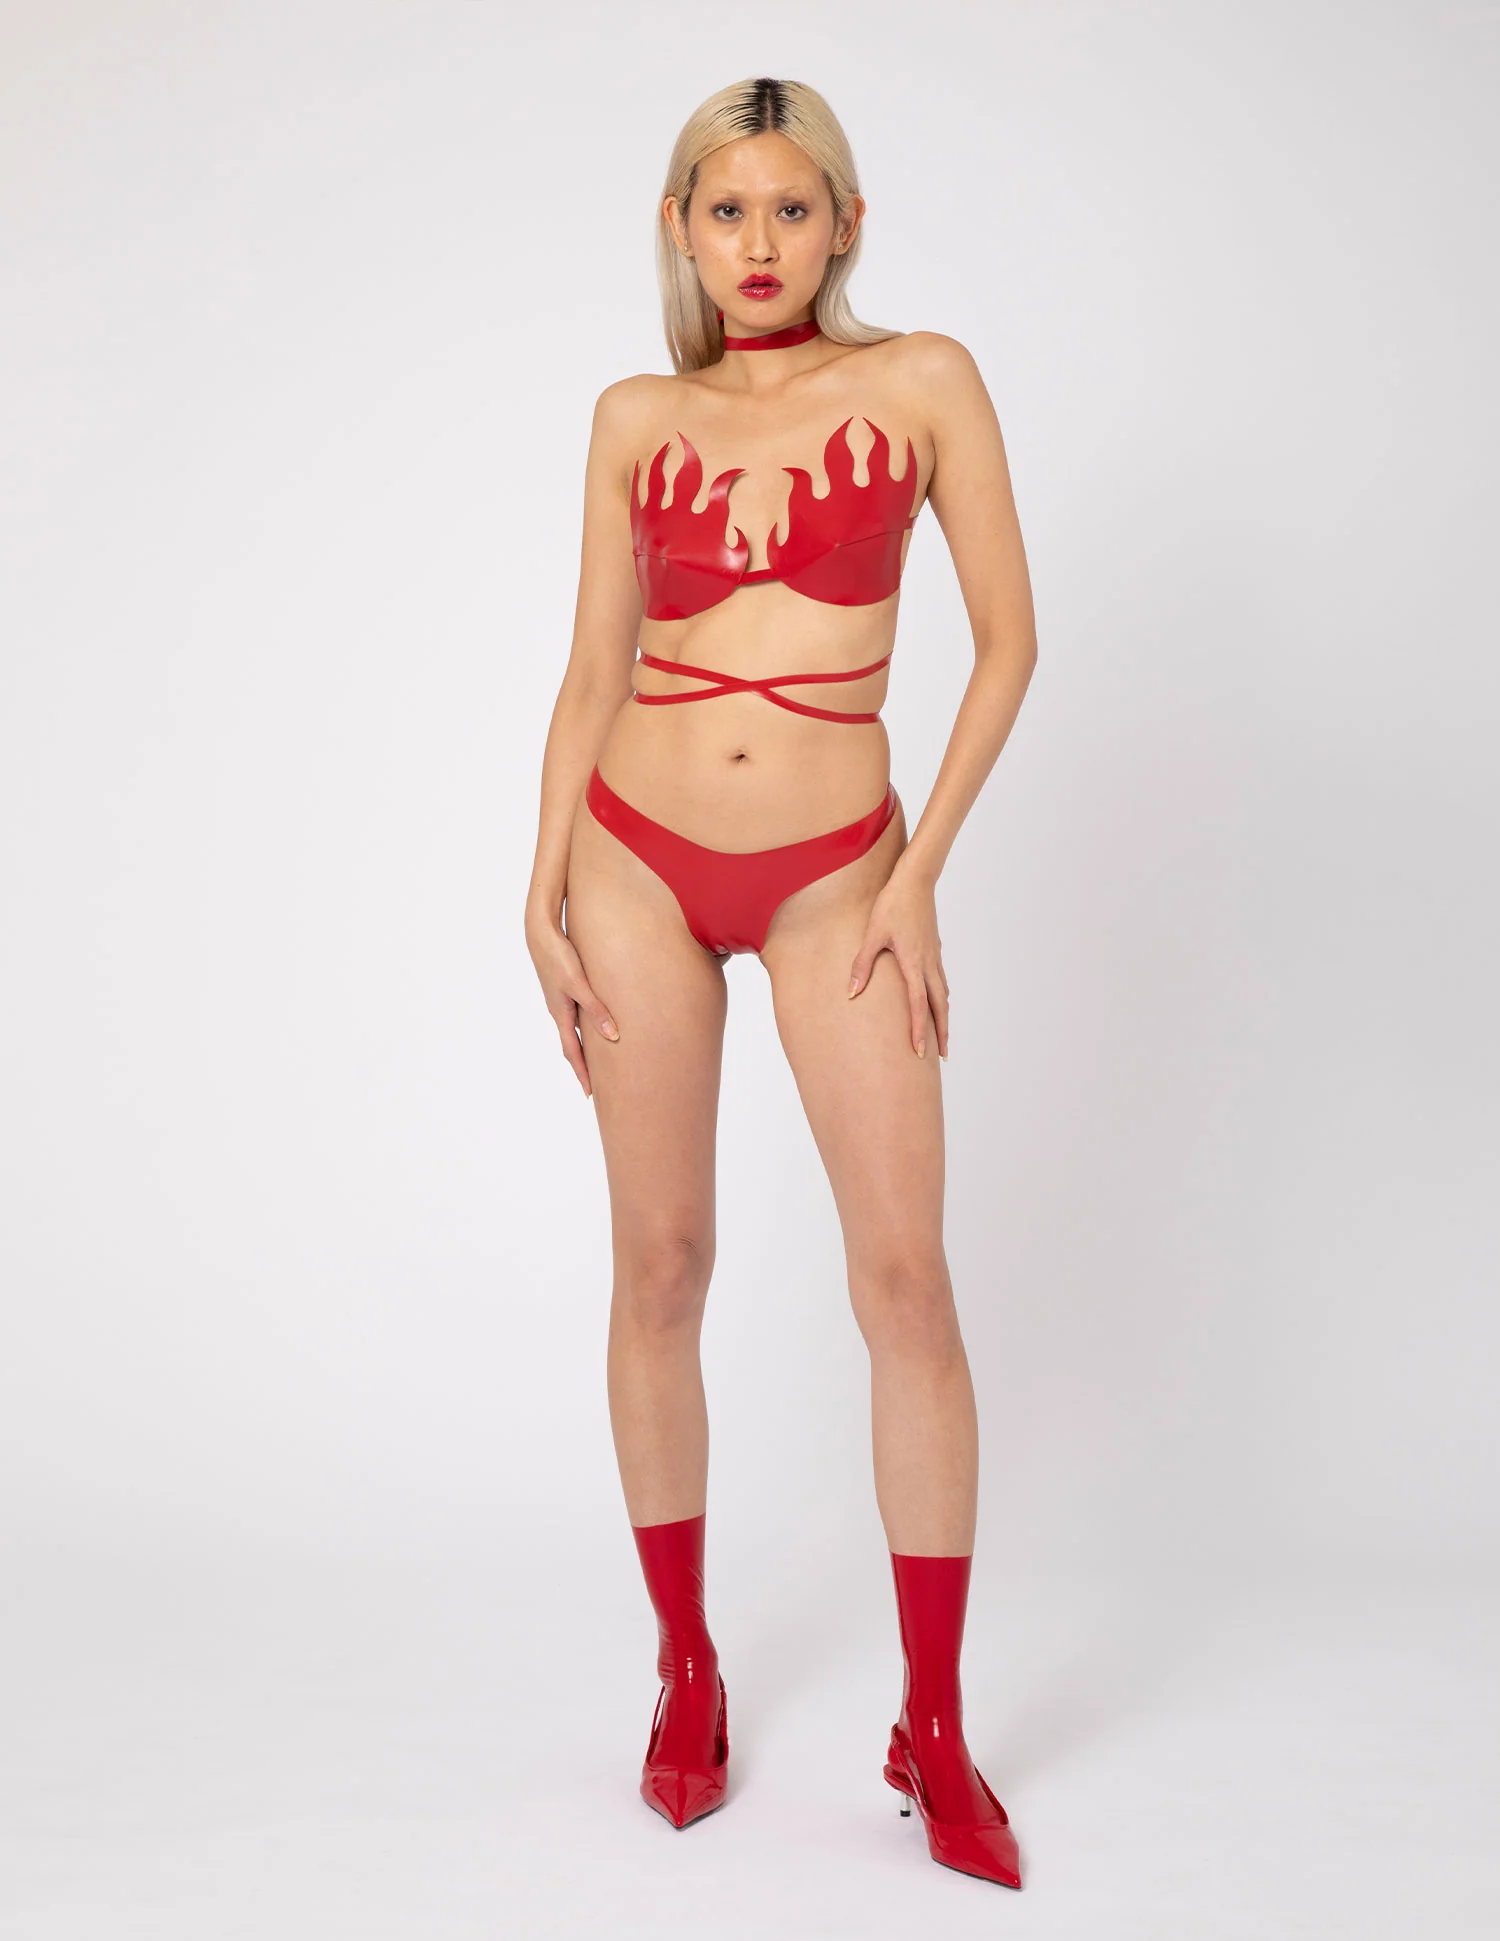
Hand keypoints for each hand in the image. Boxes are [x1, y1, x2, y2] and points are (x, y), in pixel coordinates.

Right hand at [526, 912, 617, 1096]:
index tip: (590, 1094)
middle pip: (572, 1045)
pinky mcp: (565, 987)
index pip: (573, 1052)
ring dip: (585, 1047)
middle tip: (594, 1085)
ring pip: (575, 1029)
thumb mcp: (579, 984)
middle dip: (583, 1066)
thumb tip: (613, 1036)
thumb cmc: (558, 956)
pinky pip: (577, 1014)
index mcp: (561, 1014)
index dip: (582, 1073)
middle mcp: (559, 1010)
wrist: (540, 931)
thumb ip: (596, 1009)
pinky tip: (596, 1023)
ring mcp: (561, 999)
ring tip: (598, 1060)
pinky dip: (586, 1026)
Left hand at [847, 865, 949, 1057]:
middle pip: (940, 1007)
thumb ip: (862, 964)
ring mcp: (934, 956)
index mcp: (913, 963)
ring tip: (942, 1035)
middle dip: (941, 1033)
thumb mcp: (872, 934)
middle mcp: (928, 964)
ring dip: (943, 1016)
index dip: (919, 1031)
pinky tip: (939, 1001)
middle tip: (943, 1057)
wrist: (915, 880)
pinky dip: (942, 997)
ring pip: (943, 994)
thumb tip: (852, 992)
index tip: (920, 1052)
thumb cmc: (892, 905)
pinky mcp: (934, 948)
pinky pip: (941, 980)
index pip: (918, 1005)